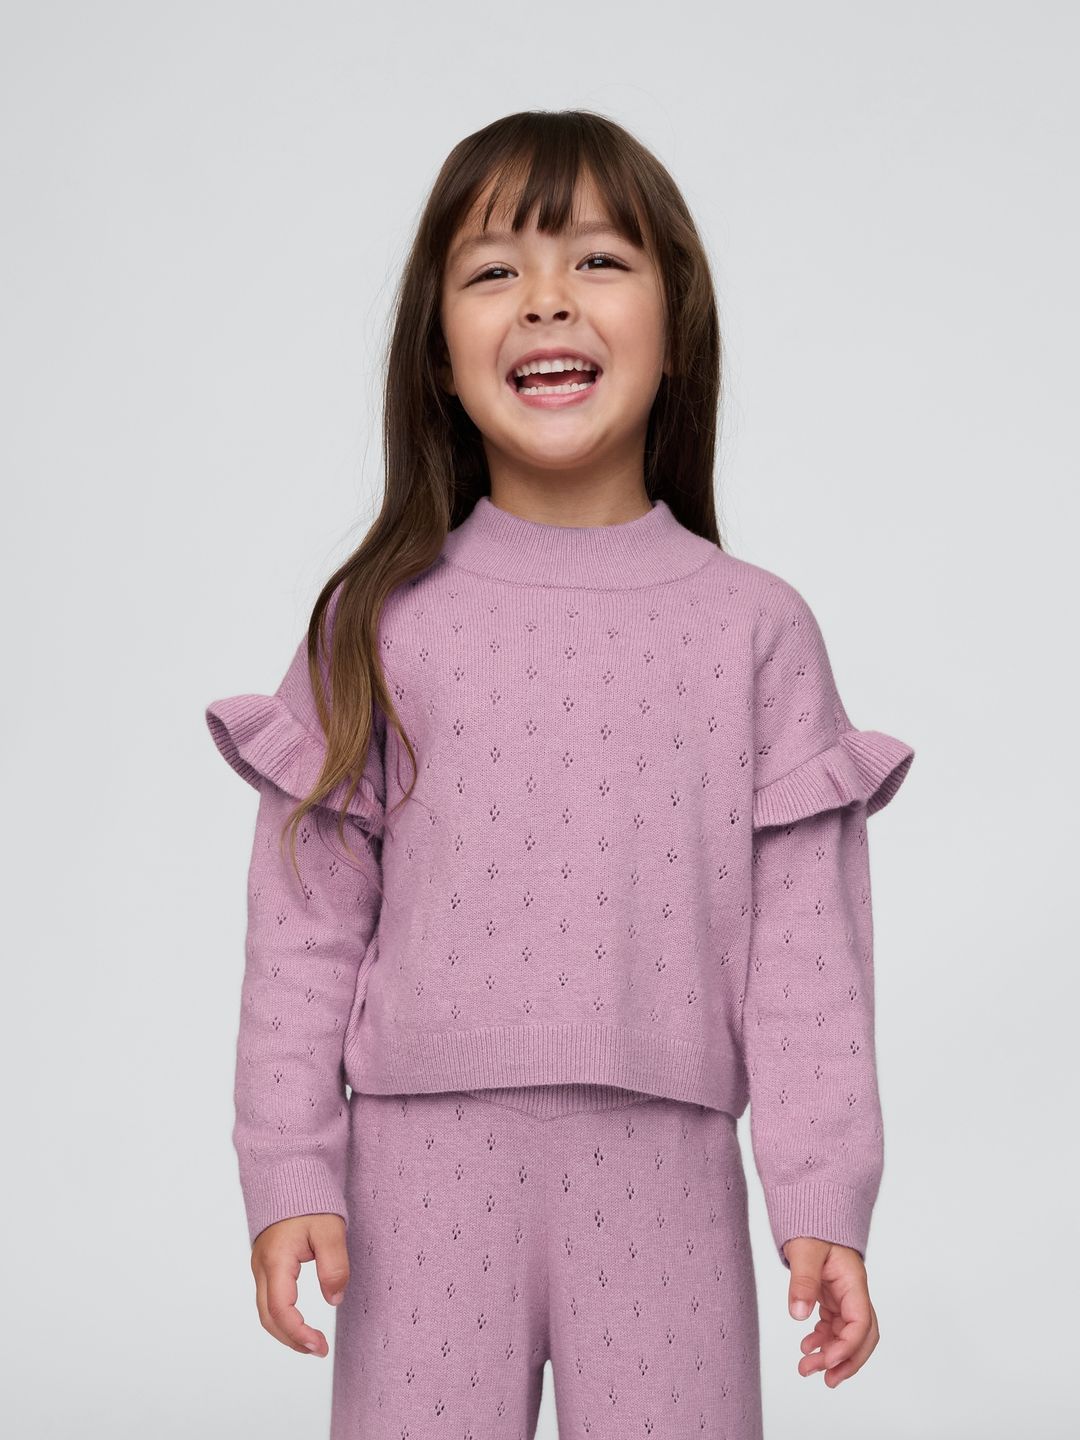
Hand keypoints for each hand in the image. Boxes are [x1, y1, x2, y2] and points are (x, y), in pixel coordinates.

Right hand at [250, 1213, 350, 1355]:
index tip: (319, 1345)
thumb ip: (334, 1265)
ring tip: (311, 1342)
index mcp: (275, 1259)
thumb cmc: (310, 1199)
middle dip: (291, 1339)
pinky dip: (282, 1317)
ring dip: (286, 1331)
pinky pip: (268, 1299)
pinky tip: (299, 1322)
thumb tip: (335, 1300)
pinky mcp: (265, 1264)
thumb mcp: (330, 1229)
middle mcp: (261, 1266)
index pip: (280, 1309)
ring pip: (265, 1311)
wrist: (289, 1173)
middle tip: (318, 1350)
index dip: (298, 1332)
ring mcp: (260, 1265)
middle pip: (268, 1317)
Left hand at [781, 1236, 879, 1385]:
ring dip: (832, 1355)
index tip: (827, 1361)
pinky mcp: (832, 1298)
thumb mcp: (805, 1250)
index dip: (847, 1346)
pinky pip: (834, 1326)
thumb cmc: (812, 1224)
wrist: (810, 1210)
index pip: (861, 1322)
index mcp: (853, 1281)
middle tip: (825, 1380)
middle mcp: (853, 1292)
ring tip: (807, 1368)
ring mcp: (844, 1296)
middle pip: (862, 1336)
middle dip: (847, 1361)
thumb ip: (802, 1280)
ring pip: (847, 1335)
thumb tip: (797, 1314)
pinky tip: (806, 1347)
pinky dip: (823, 1341)